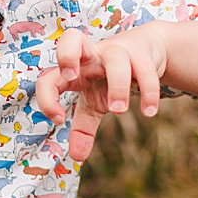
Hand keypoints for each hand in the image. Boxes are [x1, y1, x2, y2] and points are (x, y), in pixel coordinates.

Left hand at [34, 25, 168, 161]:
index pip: (49, 77)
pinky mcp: (142, 53)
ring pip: (116, 59)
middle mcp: (91, 56)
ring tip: (118, 112)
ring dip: (117, 86)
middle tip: (72, 76)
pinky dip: (149, 92)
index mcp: (74, 69)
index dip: (48, 97)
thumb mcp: (94, 102)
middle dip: (67, 55)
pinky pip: (145, 69)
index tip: (59, 120)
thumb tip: (77, 158)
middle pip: (73, 39)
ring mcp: (117, 51)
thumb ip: (84, 129)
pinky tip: (149, 113)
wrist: (145, 49)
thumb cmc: (109, 78)